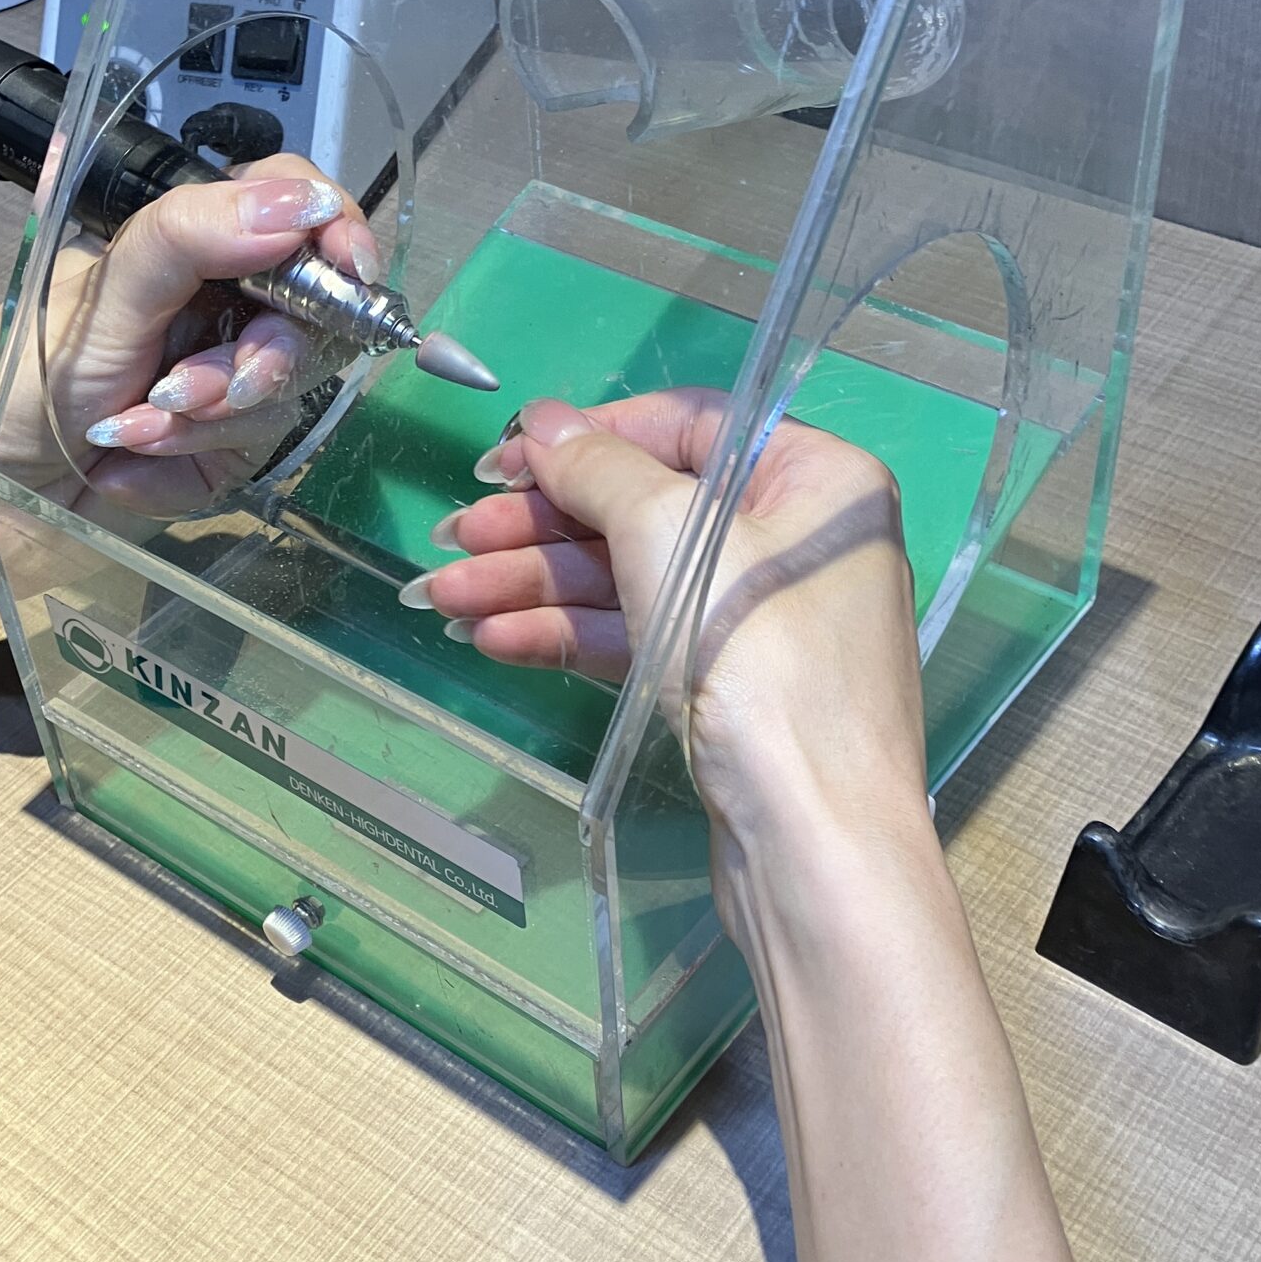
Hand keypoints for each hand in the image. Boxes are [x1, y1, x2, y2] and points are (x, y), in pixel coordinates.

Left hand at [0, 154, 380, 519]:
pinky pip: (251, 455)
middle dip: (258, 358)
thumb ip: (192, 237)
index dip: (337, 232)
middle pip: (313, 312)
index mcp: (191, 247)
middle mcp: (222, 307)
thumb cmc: (17, 380)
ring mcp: (229, 382)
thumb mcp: (104, 294)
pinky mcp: (224, 454)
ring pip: (286, 392)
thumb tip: (299, 207)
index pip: (295, 208)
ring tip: (128, 429)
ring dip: (205, 418)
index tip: (345, 268)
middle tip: (189, 386)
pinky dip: (184, 463)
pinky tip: (127, 468)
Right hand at [409, 391, 928, 849]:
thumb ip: (600, 469)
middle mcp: (794, 541)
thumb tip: (544, 423)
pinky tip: (493, 639)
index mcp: (815, 480)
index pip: (687, 425)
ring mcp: (760, 623)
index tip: (504, 462)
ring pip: (629, 580)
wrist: (812, 837)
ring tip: (446, 599)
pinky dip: (567, 636)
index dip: (588, 437)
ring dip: (534, 585)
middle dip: (539, 527)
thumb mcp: (669, 536)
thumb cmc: (759, 662)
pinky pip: (638, 639)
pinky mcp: (727, 689)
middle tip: (452, 540)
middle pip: (645, 507)